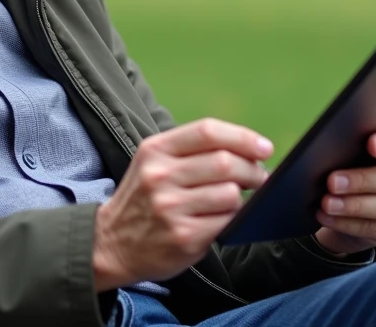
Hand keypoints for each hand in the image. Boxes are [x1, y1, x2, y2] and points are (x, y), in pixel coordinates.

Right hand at [93, 118, 272, 290]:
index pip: (208, 131)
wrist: (111, 244)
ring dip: (243, 198)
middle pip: (225, 162)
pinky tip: (224, 220)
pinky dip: (234, 220)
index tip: (264, 148)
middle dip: (252, 170)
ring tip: (236, 201)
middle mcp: (160, 176)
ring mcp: (170, 208)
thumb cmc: (144, 199)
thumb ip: (193, 151)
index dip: (243, 137)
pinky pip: (226, 222)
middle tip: (259, 178)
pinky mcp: (183, 237)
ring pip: (230, 194)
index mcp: (155, 150)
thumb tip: (252, 152)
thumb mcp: (154, 163)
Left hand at [314, 129, 375, 255]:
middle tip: (332, 182)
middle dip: (361, 180)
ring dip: (351, 206)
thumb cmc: (352, 159)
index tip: (371, 144)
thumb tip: (327, 148)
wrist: (354, 193)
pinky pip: (372, 227)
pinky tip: (326, 216)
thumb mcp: (353, 149)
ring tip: (326, 203)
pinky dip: (345, 223)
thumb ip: (350, 144)